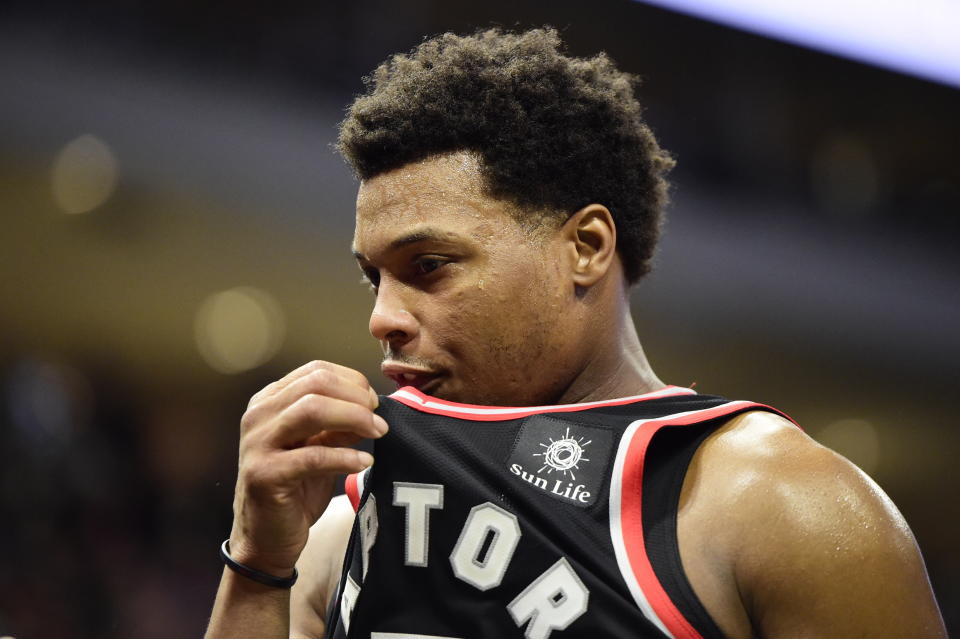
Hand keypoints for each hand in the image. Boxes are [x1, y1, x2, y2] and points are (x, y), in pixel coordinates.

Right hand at [228, 361, 385, 575]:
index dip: (352, 381)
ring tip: (377, 433)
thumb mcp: (319, 447)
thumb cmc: (295, 488)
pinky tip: (364, 463)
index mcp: (269, 401)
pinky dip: (345, 457)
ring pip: (311, 410)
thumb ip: (339, 424)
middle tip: (379, 419)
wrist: (266, 539)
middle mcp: (258, 416)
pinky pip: (313, 456)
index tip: (374, 401)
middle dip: (356, 398)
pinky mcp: (264, 474)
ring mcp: (257, 443)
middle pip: (316, 384)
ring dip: (354, 418)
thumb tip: (372, 406)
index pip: (316, 371)